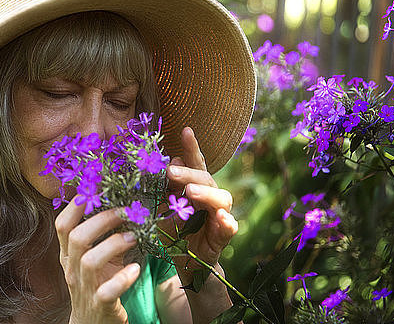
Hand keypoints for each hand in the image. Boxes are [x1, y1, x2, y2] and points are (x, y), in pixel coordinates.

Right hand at [55, 199, 140, 323]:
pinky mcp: (100, 305)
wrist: (94, 323)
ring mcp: (84, 288)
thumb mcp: (95, 257)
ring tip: (135, 236)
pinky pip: (107, 291)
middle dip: (103, 220)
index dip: (76, 205)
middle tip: (126, 211)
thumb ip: (102, 235)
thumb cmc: (98, 283)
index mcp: (68, 254)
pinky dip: (123, 278)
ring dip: (115, 244)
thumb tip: (119, 202)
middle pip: (77, 238)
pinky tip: (136, 270)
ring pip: (90, 261)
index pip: (62, 225)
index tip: (96, 188)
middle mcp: (72, 269)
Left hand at [158, 126, 238, 284]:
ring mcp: (219, 215)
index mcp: (195, 186)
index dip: (191, 147)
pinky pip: (230, 227)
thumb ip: (166, 189)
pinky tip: (222, 218)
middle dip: (189, 173)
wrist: (186, 262)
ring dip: (206, 193)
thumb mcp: (164, 207)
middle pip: (206, 178)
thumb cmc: (174, 230)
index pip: (195, 163)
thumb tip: (167, 163)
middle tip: (171, 172)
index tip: (186, 130)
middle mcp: (210, 196)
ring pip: (221, 198)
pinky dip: (227, 222)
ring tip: (191, 192)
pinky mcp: (223, 236)